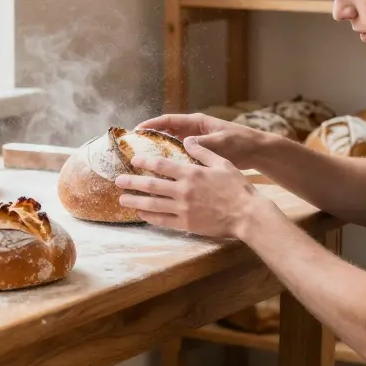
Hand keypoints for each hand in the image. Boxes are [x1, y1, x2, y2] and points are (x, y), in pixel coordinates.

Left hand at [114, 136, 274, 237]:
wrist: (247, 214)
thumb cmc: (237, 187)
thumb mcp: (222, 163)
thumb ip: (203, 151)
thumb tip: (187, 141)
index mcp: (191, 173)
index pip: (161, 165)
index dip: (145, 162)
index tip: (134, 160)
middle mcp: (183, 191)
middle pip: (151, 185)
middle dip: (132, 182)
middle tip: (118, 181)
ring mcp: (183, 209)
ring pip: (153, 205)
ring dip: (135, 202)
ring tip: (122, 200)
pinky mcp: (187, 224)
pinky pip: (163, 221)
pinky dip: (150, 218)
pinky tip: (142, 215)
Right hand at [135, 113, 271, 169]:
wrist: (256, 152)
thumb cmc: (240, 142)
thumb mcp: (222, 142)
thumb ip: (204, 142)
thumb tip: (186, 142)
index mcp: (197, 124)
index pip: (169, 121)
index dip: (152, 124)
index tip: (137, 130)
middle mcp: (193, 132)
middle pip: (166, 133)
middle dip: (150, 139)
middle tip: (134, 147)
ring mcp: (196, 144)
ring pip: (172, 146)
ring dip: (159, 152)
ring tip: (142, 162)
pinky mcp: (199, 155)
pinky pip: (180, 157)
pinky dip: (171, 163)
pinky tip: (161, 174)